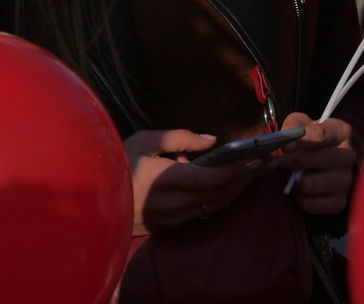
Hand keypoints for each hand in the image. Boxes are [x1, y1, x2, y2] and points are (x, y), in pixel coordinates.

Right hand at [124, 129, 264, 235]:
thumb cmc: (117, 160)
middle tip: (270, 162)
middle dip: (247, 179)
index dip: (237, 169)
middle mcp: (173, 203)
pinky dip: (223, 199)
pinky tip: (234, 186)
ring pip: (215, 207)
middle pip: (220, 195)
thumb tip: (211, 140)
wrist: (94, 196)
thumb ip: (179, 138)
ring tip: (258, 172)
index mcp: (166, 180)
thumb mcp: (145, 140)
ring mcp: (172, 218)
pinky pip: (204, 213)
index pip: (211, 179)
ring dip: (239, 190)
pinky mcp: (170, 225)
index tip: (258, 157)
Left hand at [278, 114, 355, 215]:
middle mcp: (348, 155)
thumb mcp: (299, 124)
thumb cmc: (307, 139)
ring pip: (329, 183)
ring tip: (294, 181)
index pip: (323, 134)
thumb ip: (292, 127)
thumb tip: (286, 139)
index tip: (287, 146)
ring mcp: (347, 179)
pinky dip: (309, 202)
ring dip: (306, 183)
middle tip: (285, 163)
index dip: (304, 140)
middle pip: (330, 158)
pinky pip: (327, 205)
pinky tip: (299, 195)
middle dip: (304, 161)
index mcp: (339, 132)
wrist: (316, 159)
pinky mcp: (342, 200)